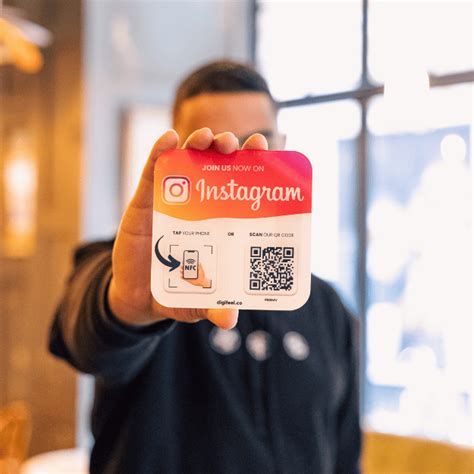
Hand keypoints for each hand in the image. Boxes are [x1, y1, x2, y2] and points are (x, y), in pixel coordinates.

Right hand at [107, 128, 267, 329]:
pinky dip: (160, 153)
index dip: (253, 164)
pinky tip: (169, 139)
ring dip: (198, 144)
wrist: (139, 295)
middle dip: (227, 149)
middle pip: (216, 166)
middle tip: (233, 145)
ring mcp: (172, 200)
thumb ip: (212, 305)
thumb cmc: (177, 291)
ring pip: (187, 162)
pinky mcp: (145, 201)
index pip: (240, 186)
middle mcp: (200, 205)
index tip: (265, 148)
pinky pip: (151, 172)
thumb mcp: (197, 299)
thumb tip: (229, 320)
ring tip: (207, 139)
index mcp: (221, 222)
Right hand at [180, 263, 210, 287]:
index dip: (185, 264)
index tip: (184, 262)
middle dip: (182, 267)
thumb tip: (200, 262)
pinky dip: (182, 277)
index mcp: (192, 269)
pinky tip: (181, 276)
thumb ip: (200, 267)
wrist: (202, 282)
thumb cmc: (202, 276)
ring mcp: (188, 276)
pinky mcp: (188, 280)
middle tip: (181, 266)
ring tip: (181, 271)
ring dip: (181, 272)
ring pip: (183, 273)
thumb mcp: (201, 270)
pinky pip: (184, 278)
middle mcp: (190, 272)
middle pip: (185, 269)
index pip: (188, 266)